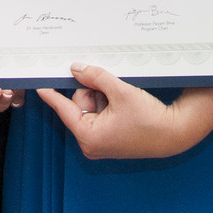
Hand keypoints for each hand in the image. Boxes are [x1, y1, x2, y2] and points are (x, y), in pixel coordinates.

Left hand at [36, 63, 195, 159]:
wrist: (175, 133)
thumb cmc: (150, 119)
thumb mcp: (120, 91)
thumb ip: (95, 77)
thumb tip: (76, 68)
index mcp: (88, 136)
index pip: (63, 109)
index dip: (51, 94)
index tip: (38, 84)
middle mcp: (90, 144)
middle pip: (79, 105)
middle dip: (93, 92)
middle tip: (112, 91)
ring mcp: (99, 144)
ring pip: (90, 108)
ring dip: (103, 98)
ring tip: (122, 101)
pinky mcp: (108, 140)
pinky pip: (99, 115)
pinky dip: (108, 105)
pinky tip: (123, 106)